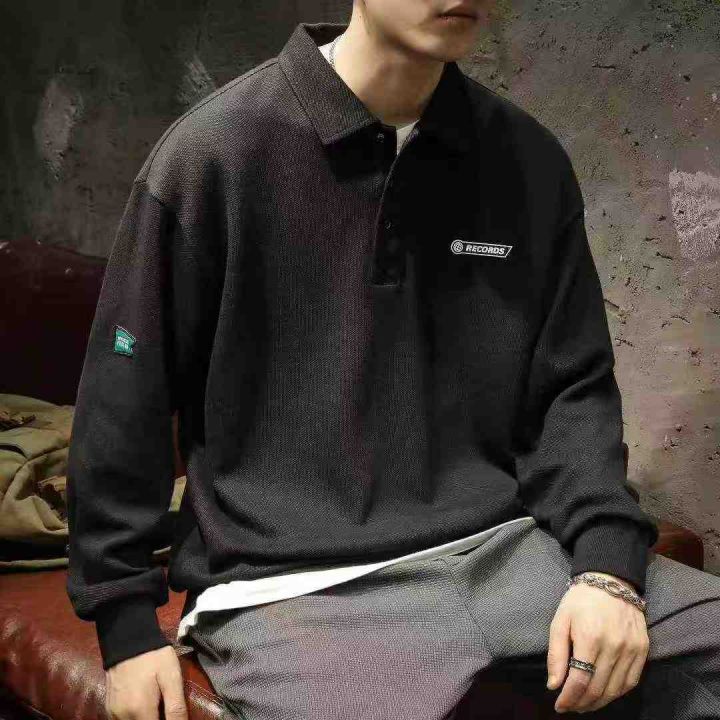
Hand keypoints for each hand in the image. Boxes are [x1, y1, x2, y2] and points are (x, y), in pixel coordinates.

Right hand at [105, 645, 187, 719]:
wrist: (128, 638)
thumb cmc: (154, 656)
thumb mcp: (171, 677)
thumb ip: (176, 707)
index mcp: (139, 711)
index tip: (172, 715)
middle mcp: (122, 718)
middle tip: (165, 708)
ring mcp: (112, 714)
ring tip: (157, 706)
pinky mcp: (109, 708)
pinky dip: (135, 719)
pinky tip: (145, 707)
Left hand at [546, 572, 648, 713]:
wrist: (610, 581)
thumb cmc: (580, 600)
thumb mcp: (560, 620)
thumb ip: (556, 654)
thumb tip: (553, 685)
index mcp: (589, 637)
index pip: (580, 680)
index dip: (568, 698)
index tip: (559, 705)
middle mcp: (613, 646)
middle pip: (598, 688)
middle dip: (581, 703)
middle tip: (570, 707)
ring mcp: (631, 649)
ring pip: (615, 689)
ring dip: (599, 702)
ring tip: (584, 704)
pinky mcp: (643, 649)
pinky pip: (631, 681)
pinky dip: (617, 693)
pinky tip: (605, 694)